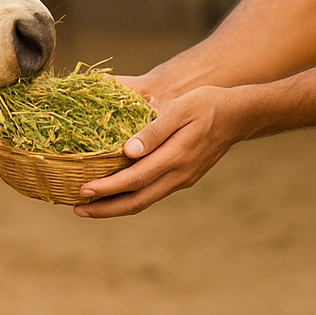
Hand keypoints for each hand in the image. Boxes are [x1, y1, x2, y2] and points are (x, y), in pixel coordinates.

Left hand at [73, 85, 246, 217]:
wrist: (239, 115)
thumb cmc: (207, 105)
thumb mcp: (180, 110)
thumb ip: (154, 131)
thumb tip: (127, 151)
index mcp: (176, 157)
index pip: (134, 180)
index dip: (107, 188)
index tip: (82, 190)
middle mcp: (178, 175)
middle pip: (137, 201)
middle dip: (105, 208)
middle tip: (77, 209)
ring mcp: (182, 179)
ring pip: (145, 200)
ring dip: (117, 206)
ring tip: (91, 206)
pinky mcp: (184, 177)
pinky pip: (153, 193)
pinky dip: (132, 196)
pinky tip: (117, 192)